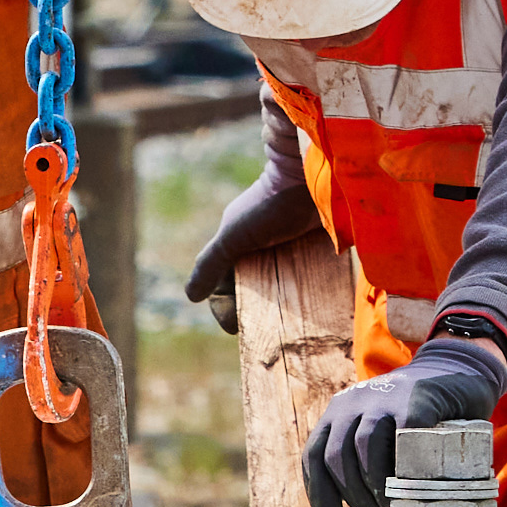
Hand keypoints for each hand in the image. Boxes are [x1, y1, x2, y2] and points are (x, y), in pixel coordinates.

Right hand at [179, 167, 320, 319]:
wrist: (312, 177)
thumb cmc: (268, 206)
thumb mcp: (233, 237)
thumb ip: (210, 265)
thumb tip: (190, 297)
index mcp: (238, 245)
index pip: (227, 285)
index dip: (228, 308)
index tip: (238, 327)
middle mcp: (263, 247)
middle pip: (257, 289)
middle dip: (260, 310)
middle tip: (268, 329)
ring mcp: (291, 247)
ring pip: (285, 286)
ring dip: (288, 304)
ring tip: (295, 322)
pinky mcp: (317, 247)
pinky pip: (312, 276)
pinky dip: (312, 291)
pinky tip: (315, 305)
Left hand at [301, 332, 506, 506]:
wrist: (456, 370)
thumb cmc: (416, 413)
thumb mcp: (380, 427)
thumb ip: (363, 454)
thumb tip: (358, 506)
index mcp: (339, 411)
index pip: (314, 456)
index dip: (319, 495)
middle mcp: (355, 401)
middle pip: (335, 454)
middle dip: (349, 494)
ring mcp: (385, 399)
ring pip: (363, 446)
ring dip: (371, 484)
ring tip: (386, 505)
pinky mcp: (416, 402)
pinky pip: (401, 439)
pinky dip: (401, 468)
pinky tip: (409, 487)